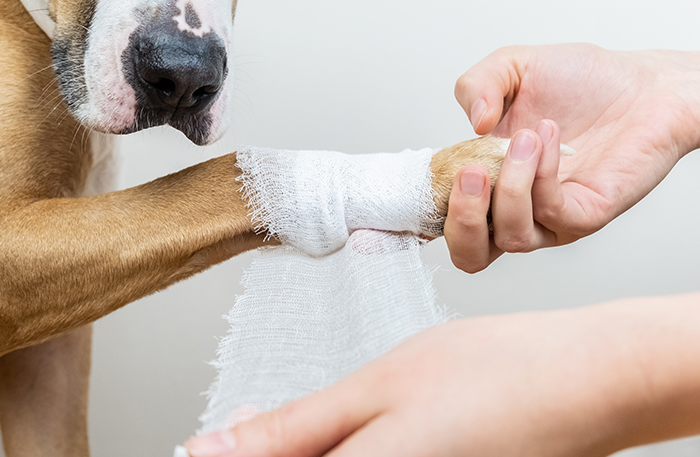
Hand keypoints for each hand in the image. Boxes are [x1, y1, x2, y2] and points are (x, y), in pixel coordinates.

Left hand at [183, 293, 699, 456]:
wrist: (582, 382)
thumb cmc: (492, 375)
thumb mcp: (376, 390)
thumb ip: (291, 432)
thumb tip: (210, 451)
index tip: (199, 441)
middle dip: (258, 453)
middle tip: (242, 422)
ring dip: (295, 450)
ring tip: (286, 420)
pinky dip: (333, 450)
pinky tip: (334, 426)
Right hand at [445, 44, 699, 272]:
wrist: (644, 84)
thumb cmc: (583, 83)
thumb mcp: (514, 68)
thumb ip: (477, 85)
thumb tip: (472, 124)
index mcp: (488, 183)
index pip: (445, 221)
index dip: (429, 211)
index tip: (432, 176)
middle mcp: (515, 208)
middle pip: (470, 255)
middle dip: (460, 219)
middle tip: (469, 174)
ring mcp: (550, 219)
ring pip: (511, 237)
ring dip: (509, 186)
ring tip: (523, 137)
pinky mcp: (584, 216)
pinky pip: (550, 212)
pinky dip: (541, 175)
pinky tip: (548, 138)